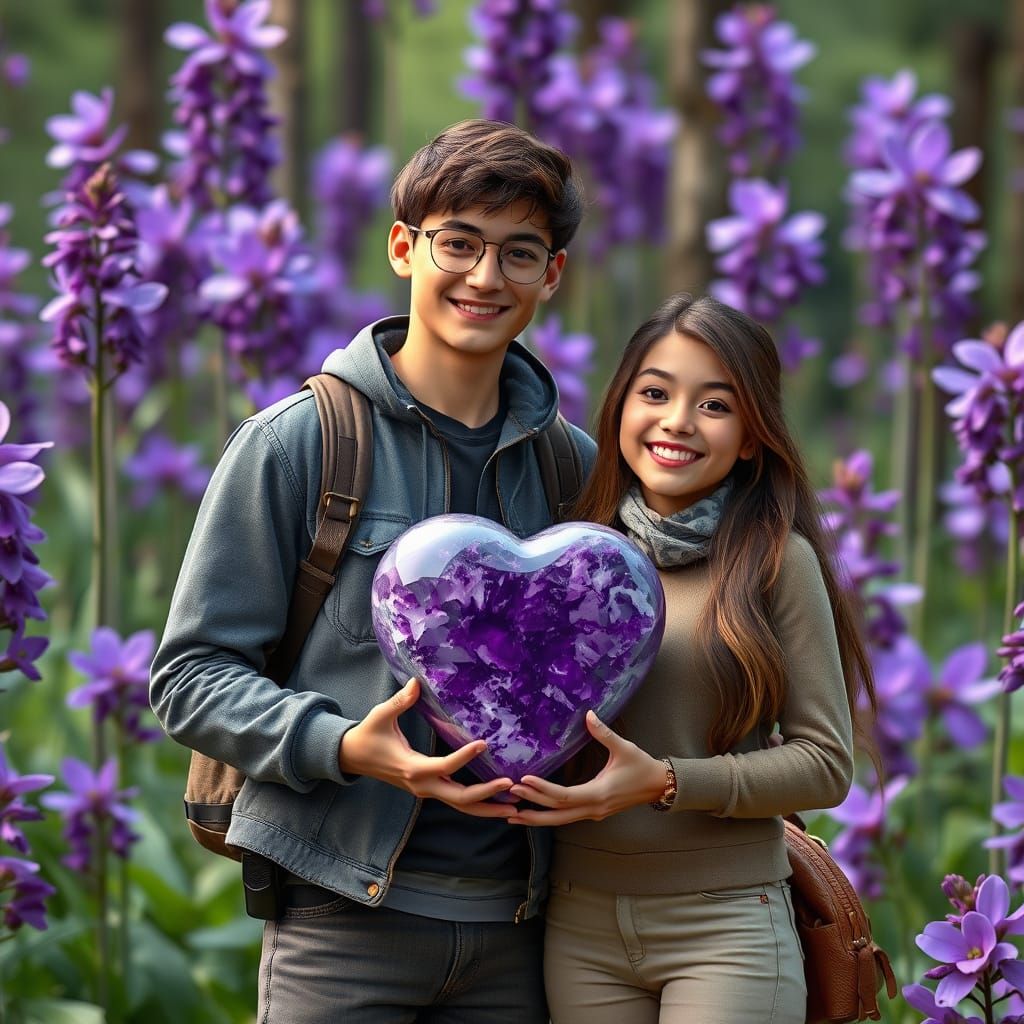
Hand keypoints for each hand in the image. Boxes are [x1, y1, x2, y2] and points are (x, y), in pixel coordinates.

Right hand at [339, 678, 515, 817]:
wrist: (352, 758)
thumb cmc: (368, 735)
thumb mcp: (380, 715)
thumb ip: (400, 701)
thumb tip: (417, 682)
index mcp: (412, 768)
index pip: (444, 767)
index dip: (465, 757)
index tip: (484, 743)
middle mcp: (422, 786)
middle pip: (460, 799)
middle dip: (487, 795)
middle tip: (513, 787)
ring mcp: (426, 791)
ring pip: (461, 806)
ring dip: (488, 806)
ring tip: (515, 806)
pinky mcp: (428, 790)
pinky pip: (457, 800)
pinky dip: (478, 803)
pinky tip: (498, 800)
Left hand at [506, 711, 667, 825]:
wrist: (659, 785)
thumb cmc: (641, 766)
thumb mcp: (624, 748)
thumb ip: (604, 733)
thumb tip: (589, 714)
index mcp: (599, 793)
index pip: (564, 796)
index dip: (543, 790)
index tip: (524, 780)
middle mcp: (594, 808)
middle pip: (557, 815)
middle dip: (532, 810)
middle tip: (508, 801)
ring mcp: (593, 813)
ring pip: (560, 820)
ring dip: (537, 816)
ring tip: (513, 813)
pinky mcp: (594, 812)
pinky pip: (567, 817)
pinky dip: (549, 815)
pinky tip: (535, 811)